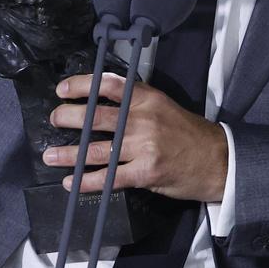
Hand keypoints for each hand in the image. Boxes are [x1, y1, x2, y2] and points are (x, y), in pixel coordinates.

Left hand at [44, 73, 227, 202]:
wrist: (217, 160)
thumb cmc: (187, 133)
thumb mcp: (163, 106)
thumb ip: (135, 102)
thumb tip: (99, 101)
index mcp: (147, 98)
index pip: (109, 85)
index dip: (82, 85)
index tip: (62, 90)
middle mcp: (143, 119)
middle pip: (97, 116)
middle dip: (69, 117)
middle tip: (53, 119)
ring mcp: (144, 146)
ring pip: (97, 150)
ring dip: (70, 154)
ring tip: (51, 155)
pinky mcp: (145, 172)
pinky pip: (110, 177)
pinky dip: (87, 181)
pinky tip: (72, 182)